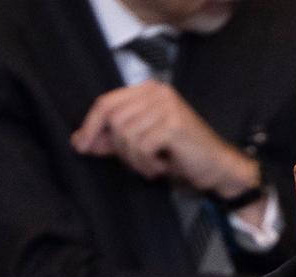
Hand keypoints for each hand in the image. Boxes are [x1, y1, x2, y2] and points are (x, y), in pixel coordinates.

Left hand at [70, 83, 258, 197]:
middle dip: (117, 147)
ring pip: (125, 134)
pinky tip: (161, 165)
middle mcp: (157, 92)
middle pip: (113, 118)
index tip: (82, 146)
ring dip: (134, 158)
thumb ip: (112, 138)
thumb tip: (79, 140)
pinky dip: (147, 163)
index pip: (106, 102)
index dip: (90, 125)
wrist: (216, 166)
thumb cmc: (180, 154)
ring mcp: (166, 106)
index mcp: (148, 90)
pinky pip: (141, 146)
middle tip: (136, 162)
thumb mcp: (141, 143)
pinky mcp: (173, 124)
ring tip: (152, 165)